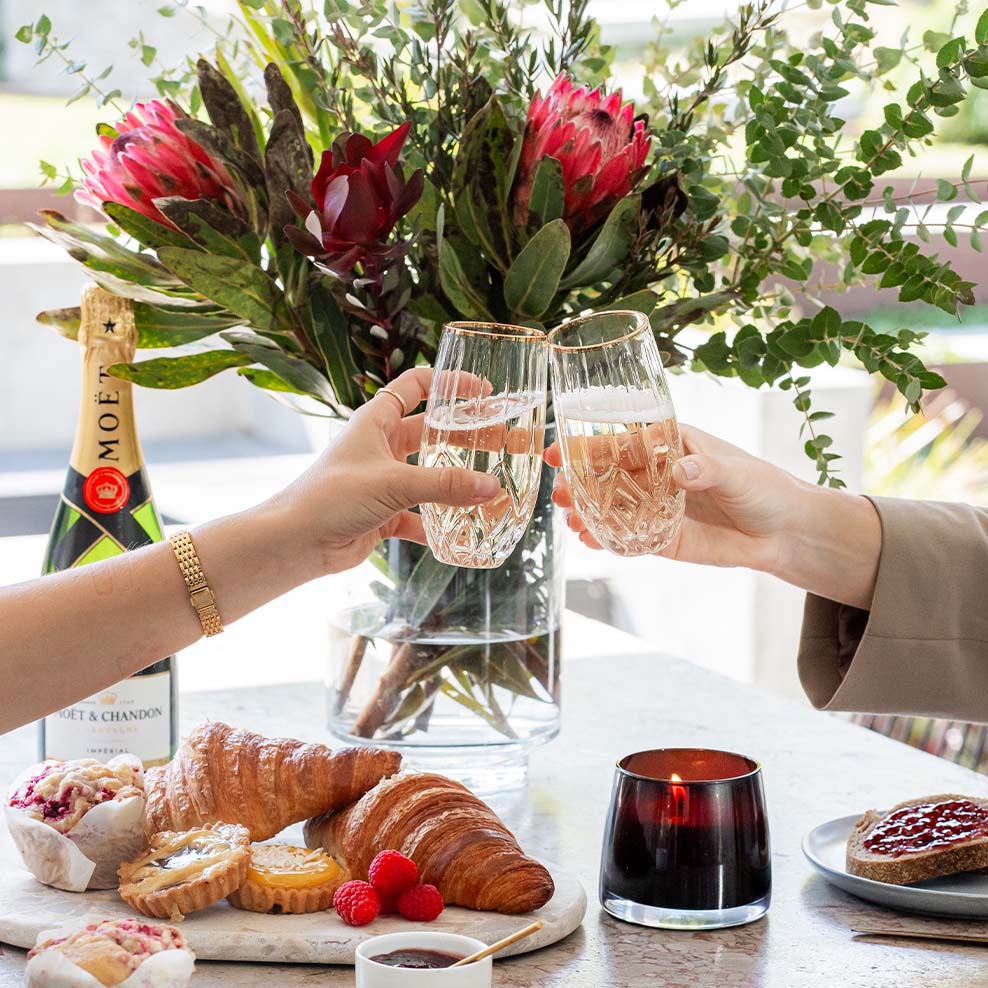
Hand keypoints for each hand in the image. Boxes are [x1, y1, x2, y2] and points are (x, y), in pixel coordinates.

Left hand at [270, 368, 500, 573]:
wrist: (295, 543)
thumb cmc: (332, 497)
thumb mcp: (393, 484)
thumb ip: (445, 485)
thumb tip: (492, 486)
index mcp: (376, 420)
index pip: (416, 386)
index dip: (449, 383)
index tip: (483, 391)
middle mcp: (381, 446)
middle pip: (431, 431)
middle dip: (465, 435)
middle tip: (500, 440)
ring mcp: (383, 481)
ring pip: (430, 475)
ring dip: (457, 482)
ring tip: (492, 484)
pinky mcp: (383, 514)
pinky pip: (420, 516)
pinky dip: (439, 525)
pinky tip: (462, 534)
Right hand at [547, 425, 810, 574]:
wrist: (785, 532)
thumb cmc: (764, 487)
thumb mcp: (736, 471)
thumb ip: (706, 469)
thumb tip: (681, 471)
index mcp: (670, 445)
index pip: (622, 441)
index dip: (588, 444)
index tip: (560, 449)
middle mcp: (657, 475)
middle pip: (608, 475)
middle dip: (580, 482)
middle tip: (559, 491)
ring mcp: (658, 507)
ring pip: (613, 508)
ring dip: (588, 512)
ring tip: (570, 518)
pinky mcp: (664, 538)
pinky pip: (629, 538)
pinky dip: (607, 539)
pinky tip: (589, 540)